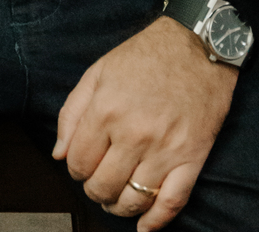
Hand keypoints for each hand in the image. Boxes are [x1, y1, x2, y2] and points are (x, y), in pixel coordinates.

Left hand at [54, 16, 236, 223]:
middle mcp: (134, 134)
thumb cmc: (149, 54)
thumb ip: (73, 111)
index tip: (82, 164)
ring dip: (118, 206)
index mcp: (107, 109)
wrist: (200, 44)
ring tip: (117, 197)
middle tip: (99, 179)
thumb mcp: (100, 70)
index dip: (75, 168)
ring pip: (132, 201)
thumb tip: (58, 152)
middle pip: (102, 186)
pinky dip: (155, 223)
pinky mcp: (191, 159)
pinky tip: (144, 226)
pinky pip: (171, 203)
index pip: (78, 162)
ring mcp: (164, 150)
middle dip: (94, 189)